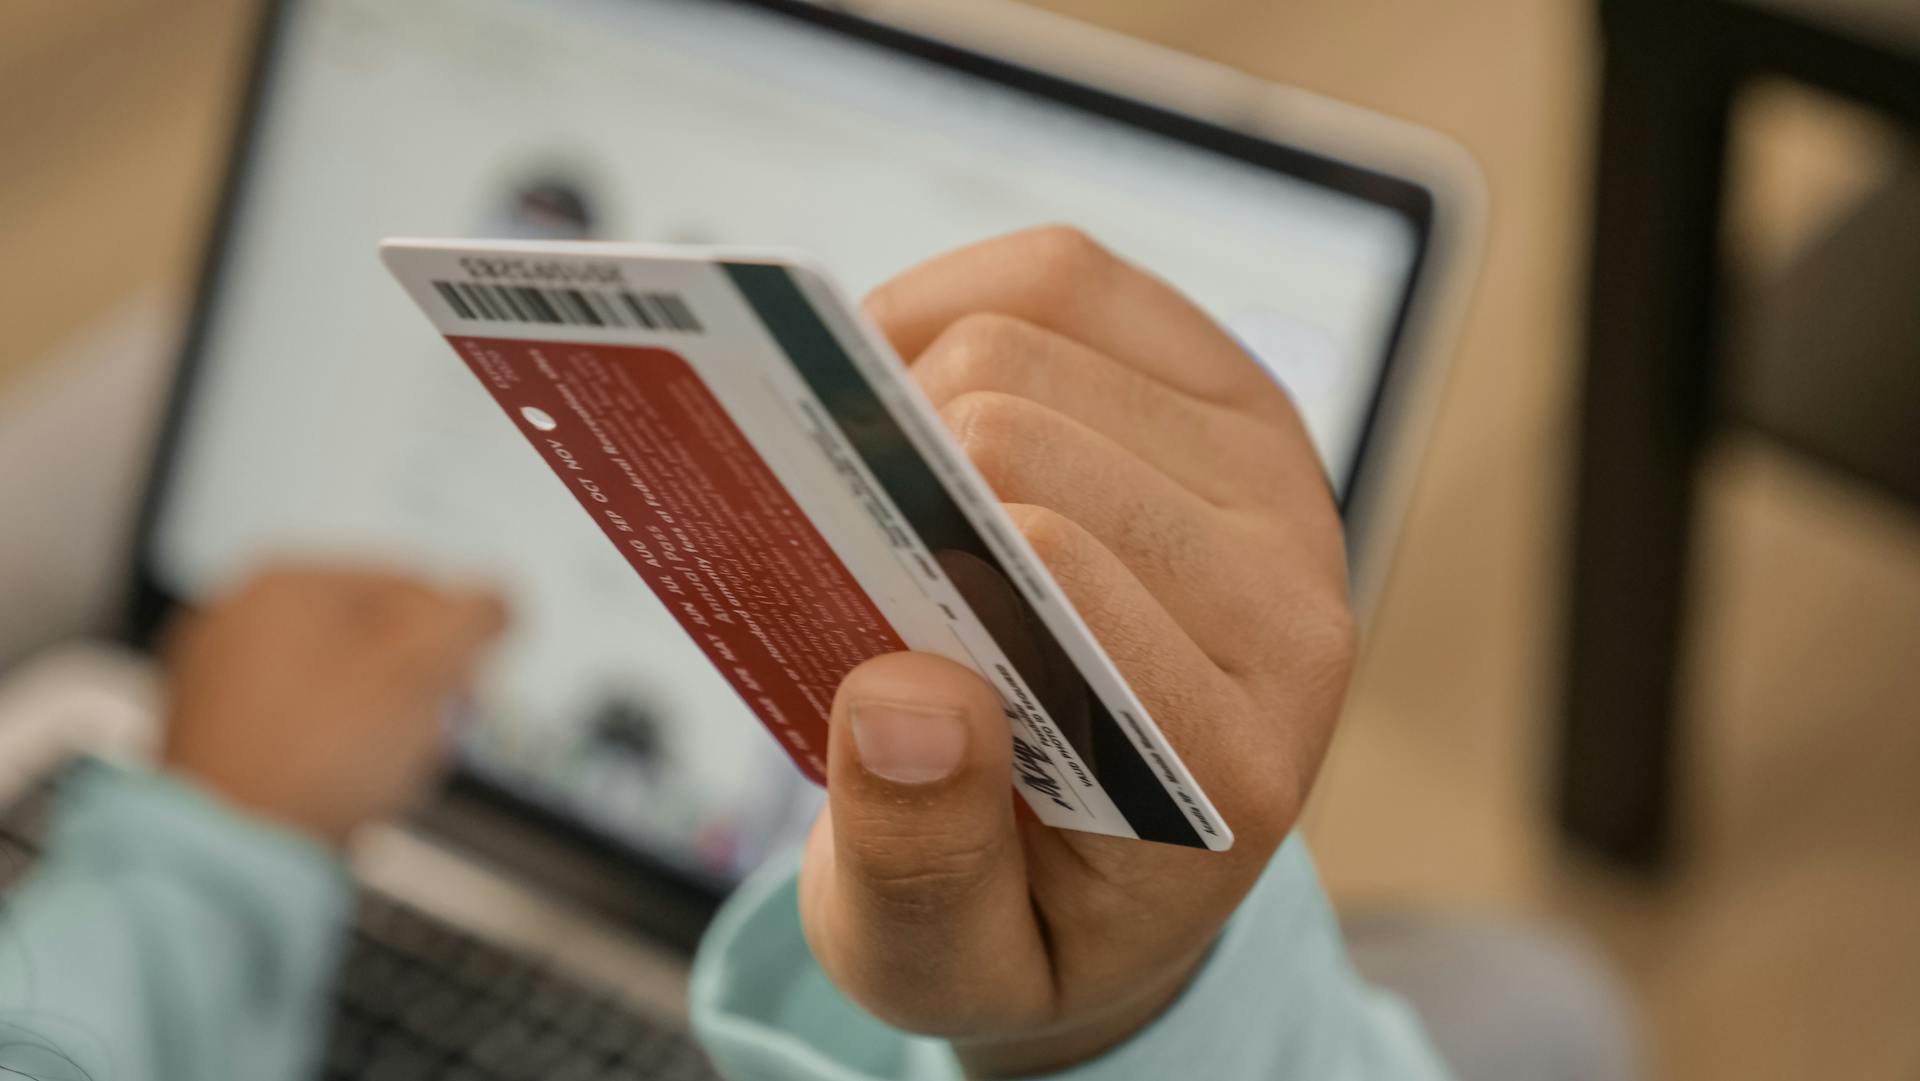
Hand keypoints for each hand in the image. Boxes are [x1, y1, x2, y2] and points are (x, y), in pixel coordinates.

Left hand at [162, 567, 507, 845]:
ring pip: (337, 679)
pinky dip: (331, 743)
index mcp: (287, 582)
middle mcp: (238, 615)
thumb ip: (474, 620)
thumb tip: (494, 602)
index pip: (413, 586)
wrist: (231, 853)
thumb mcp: (425, 674)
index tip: (467, 687)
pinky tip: (346, 780)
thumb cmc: (316, 760)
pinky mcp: (209, 729)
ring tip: (390, 767)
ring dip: (379, 718)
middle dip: (417, 686)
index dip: (457, 642)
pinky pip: (297, 719)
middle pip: (372, 634)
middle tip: (434, 731)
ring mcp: (214, 673)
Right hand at [798, 228, 1356, 1073]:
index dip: (901, 544)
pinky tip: (898, 390)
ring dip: (905, 384)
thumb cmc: (1028, 912)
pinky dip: (947, 303)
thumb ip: (922, 867)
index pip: (1054, 567)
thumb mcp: (946, 964)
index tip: (814, 574)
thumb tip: (903, 700)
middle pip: (1028, 426)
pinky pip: (1068, 275)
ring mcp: (1270, 483)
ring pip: (1038, 326)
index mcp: (1229, 760)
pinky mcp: (1230, 397)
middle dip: (886, 464)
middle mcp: (1286, 605)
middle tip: (826, 532)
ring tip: (861, 478)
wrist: (1122, 873)